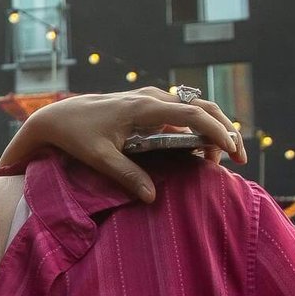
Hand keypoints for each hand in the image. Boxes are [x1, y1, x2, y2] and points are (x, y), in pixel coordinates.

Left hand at [0, 88, 247, 201]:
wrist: (55, 117)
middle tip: (238, 157)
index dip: (216, 130)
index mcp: (143, 107)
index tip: (231, 150)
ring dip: (211, 128)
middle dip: (225, 129)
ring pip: (192, 108)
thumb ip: (126, 175)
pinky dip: (195, 127)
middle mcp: (150, 98)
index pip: (193, 113)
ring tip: (220, 158)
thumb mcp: (99, 158)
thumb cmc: (75, 137)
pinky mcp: (144, 105)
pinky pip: (179, 112)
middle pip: (201, 106)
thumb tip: (153, 197)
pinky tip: (199, 149)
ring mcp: (148, 99)